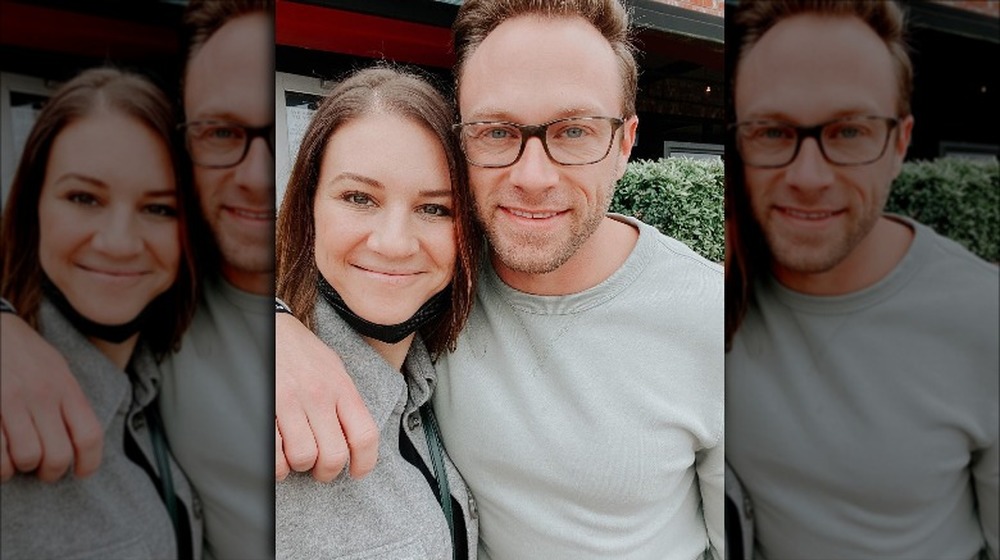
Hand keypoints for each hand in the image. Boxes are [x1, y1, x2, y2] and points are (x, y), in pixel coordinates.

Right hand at [1, 313, 102, 481]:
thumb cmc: (23, 351)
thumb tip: (81, 440)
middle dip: (50, 471)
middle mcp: (42, 395)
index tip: (81, 472)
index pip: (89, 435)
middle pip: (58, 455)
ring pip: (27, 458)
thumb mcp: (57, 368)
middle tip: (42, 468)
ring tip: (16, 459)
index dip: (89, 463)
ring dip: (20, 467)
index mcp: (65, 387)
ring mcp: (11, 401)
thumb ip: (69, 400)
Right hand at [275, 312, 378, 481]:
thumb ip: (346, 400)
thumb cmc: (301, 351)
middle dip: (326, 471)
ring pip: (304, 458)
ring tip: (295, 455)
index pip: (364, 436)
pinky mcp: (263, 407)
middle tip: (319, 467)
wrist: (267, 325)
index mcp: (341, 387)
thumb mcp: (333, 368)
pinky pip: (274, 454)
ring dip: (299, 465)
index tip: (358, 472)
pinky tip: (277, 455)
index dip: (365, 463)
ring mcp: (290, 401)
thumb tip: (355, 437)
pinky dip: (276, 465)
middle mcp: (319, 395)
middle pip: (334, 455)